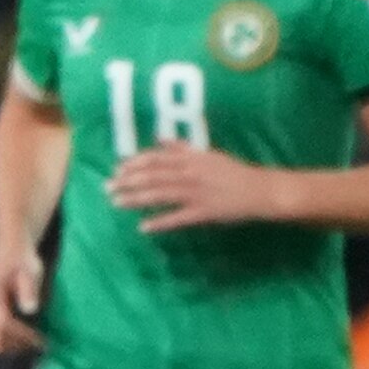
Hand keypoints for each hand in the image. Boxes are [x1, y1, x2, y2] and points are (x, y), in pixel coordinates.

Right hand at [0, 244, 46, 353]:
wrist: (12, 254)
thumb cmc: (24, 263)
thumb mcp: (31, 273)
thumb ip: (29, 291)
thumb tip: (29, 309)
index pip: (3, 324)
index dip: (22, 336)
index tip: (41, 340)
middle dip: (18, 345)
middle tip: (39, 344)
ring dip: (14, 346)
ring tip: (34, 341)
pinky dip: (8, 342)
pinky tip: (24, 337)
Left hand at [108, 140, 277, 232]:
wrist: (260, 190)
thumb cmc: (234, 173)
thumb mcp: (209, 155)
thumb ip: (183, 148)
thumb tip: (160, 140)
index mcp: (191, 159)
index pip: (157, 159)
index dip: (135, 164)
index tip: (118, 169)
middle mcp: (190, 174)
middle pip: (153, 176)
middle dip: (128, 182)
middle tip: (108, 188)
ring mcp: (196, 193)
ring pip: (160, 195)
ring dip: (136, 199)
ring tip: (117, 203)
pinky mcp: (203, 212)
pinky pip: (177, 218)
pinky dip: (160, 223)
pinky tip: (143, 227)